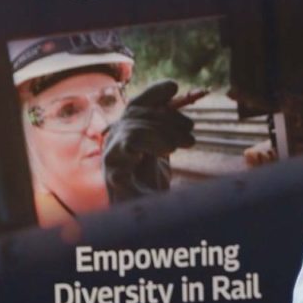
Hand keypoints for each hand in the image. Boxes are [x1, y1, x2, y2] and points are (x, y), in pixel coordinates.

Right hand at [103, 80, 198, 201]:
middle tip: (190, 135)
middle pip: (138, 115)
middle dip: (169, 119)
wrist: (140, 215)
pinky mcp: (115, 178)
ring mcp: (113, 159)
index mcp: (125, 132)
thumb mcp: (161, 147)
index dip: (154, 92)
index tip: (173, 87)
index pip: (137, 104)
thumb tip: (173, 89)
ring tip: (178, 146)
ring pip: (133, 131)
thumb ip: (165, 123)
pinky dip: (146, 147)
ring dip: (162, 134)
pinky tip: (162, 152)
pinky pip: (125, 156)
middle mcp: (115, 141)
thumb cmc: (149, 181)